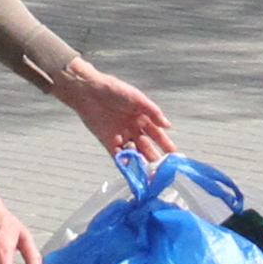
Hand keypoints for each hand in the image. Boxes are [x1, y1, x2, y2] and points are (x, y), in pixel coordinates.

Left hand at [58, 67, 175, 161]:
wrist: (89, 91)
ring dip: (141, 162)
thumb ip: (152, 111)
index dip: (165, 144)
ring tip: (148, 172)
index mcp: (142, 118)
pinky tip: (131, 170)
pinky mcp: (108, 141)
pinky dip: (124, 163)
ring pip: (134, 152)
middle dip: (155, 157)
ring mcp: (121, 136)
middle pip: (147, 146)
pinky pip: (118, 155)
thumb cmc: (114, 90)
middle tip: (162, 170)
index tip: (174, 155)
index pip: (157, 134)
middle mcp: (133, 129)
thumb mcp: (136, 98)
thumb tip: (168, 126)